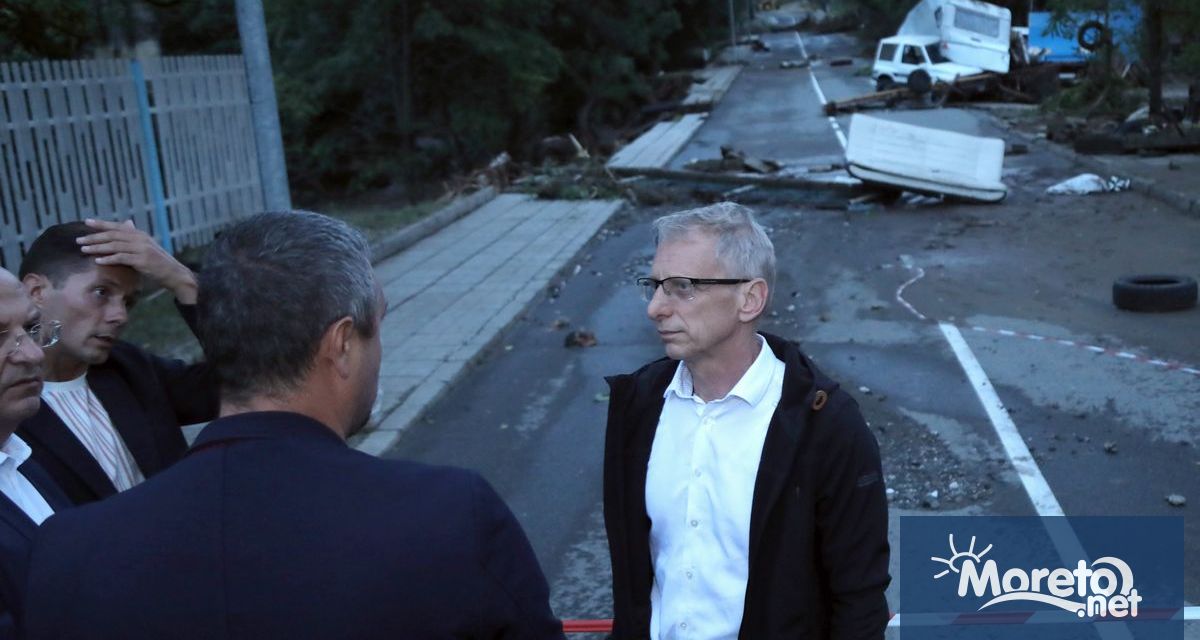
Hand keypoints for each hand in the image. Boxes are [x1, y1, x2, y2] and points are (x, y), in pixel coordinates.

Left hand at [76, 219, 198, 304]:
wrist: (174, 273)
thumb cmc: (158, 262)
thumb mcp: (146, 246)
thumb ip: (135, 236)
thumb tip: (127, 223)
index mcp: (140, 234)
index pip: (117, 227)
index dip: (101, 224)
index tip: (86, 222)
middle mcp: (140, 239)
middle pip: (113, 235)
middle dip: (94, 237)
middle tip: (79, 240)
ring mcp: (142, 249)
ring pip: (115, 245)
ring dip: (98, 248)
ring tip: (84, 250)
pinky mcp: (142, 260)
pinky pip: (121, 258)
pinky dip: (108, 258)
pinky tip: (98, 260)